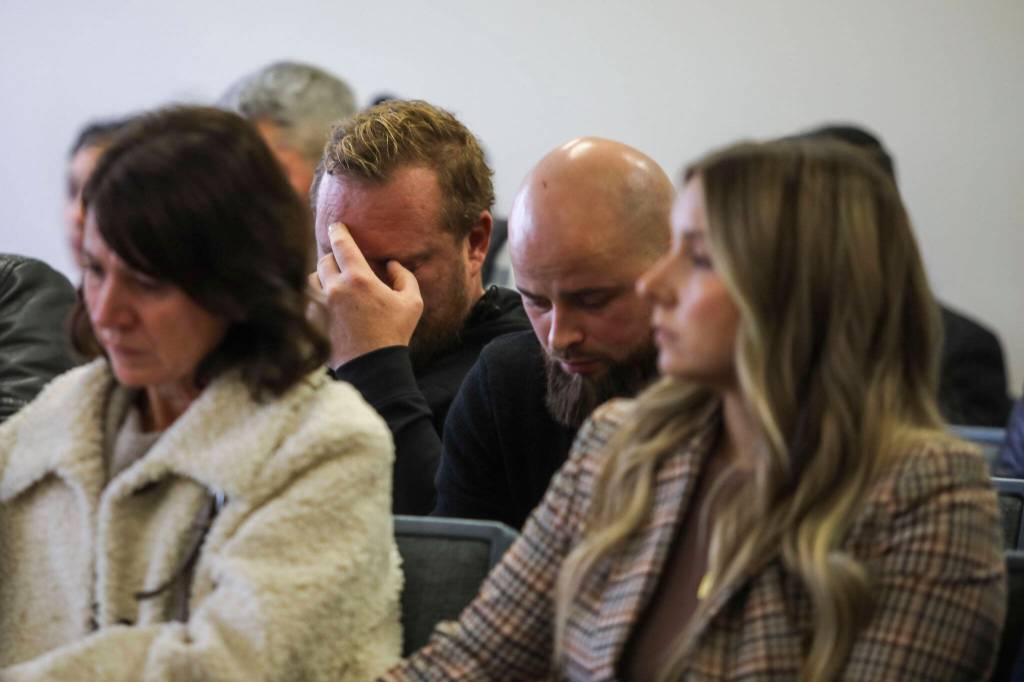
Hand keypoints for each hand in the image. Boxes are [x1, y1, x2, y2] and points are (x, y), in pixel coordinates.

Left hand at [310, 222, 423, 368]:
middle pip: (325, 259)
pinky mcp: (311, 320)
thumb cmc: (394, 334)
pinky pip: (307, 299)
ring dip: (322, 277)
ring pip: (312, 278)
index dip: (338, 230)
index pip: (341, 243)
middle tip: (341, 263)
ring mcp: (320, 304)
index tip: (336, 226)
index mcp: (359, 278)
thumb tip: (392, 264)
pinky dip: (315, 297)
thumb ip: (405, 276)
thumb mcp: (412, 303)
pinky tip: (327, 304)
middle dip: (333, 258)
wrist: (372, 367)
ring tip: (333, 284)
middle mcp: (335, 287)